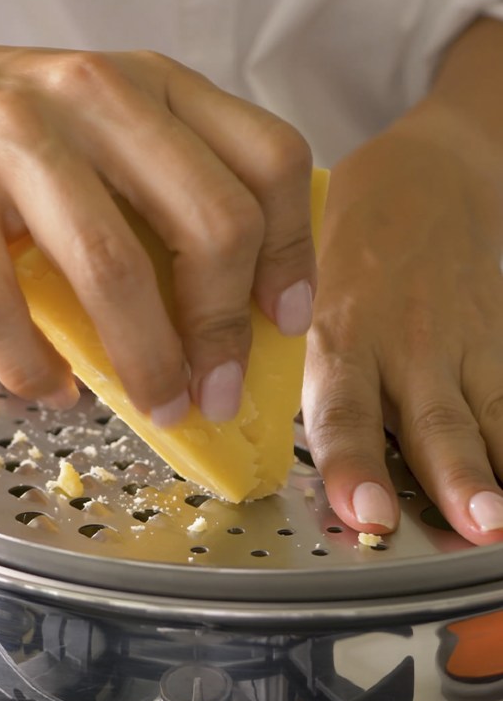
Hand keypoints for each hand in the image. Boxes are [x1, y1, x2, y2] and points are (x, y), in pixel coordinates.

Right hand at [0, 0, 314, 421]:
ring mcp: (14, 136)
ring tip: (155, 406)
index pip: (270, 158)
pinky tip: (50, 388)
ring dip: (146, 360)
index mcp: (151, 82)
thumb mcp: (99, 127)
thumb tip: (226, 314)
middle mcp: (95, 95)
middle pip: (211, 220)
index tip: (286, 319)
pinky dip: (32, 365)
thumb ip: (162, 189)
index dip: (294, 250)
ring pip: (112, 266)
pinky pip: (0, 303)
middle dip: (226, 329)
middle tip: (219, 390)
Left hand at [303, 115, 502, 544]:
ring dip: (495, 472)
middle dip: (451, 477)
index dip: (354, 462)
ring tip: (500, 520)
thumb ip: (283, 354)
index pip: (344, 406)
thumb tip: (224, 421)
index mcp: (342, 333)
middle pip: (432, 420)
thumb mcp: (300, 283)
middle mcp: (406, 344)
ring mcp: (462, 343)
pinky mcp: (500, 338)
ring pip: (486, 415)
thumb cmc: (350, 237)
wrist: (431, 177)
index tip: (366, 510)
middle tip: (471, 523)